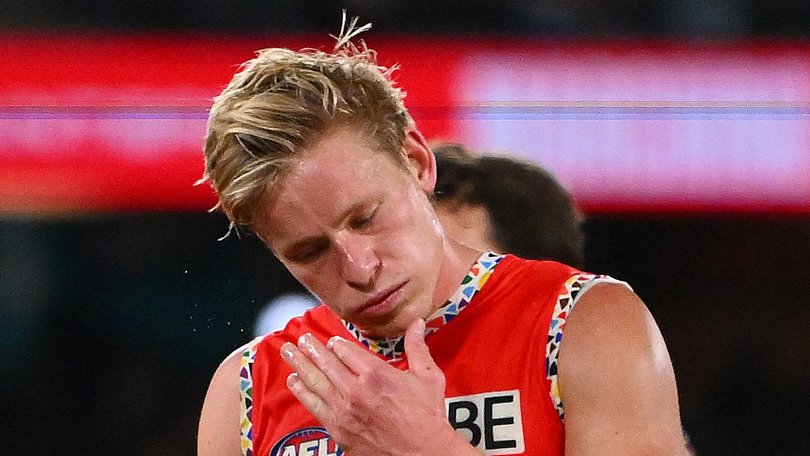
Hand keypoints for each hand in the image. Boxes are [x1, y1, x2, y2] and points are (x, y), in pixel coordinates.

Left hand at [280, 318, 475, 455]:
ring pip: (315, 382)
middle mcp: (355, 390)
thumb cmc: (426, 417)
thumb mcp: (427, 377)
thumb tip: (417, 323)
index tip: (332, 340)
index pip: (346, 350)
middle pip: (325, 363)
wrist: (422, 453)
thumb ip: (417, 347)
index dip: (336, 343)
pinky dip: (302, 391)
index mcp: (376, 374)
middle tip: (301, 339)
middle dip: (310, 348)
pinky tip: (293, 382)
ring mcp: (344, 411)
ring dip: (299, 365)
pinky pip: (314, 406)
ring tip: (288, 352)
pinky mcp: (339, 429)